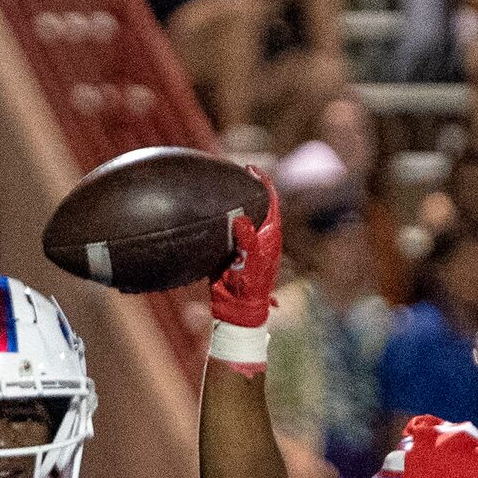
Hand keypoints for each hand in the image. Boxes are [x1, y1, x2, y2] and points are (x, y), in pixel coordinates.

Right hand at [211, 176, 282, 330]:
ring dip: (229, 204)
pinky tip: (207, 211)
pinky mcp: (230, 251)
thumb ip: (248, 239)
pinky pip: (224, 230)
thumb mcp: (252, 262)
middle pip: (254, 205)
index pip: (270, 201)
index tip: (251, 168)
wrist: (236, 309)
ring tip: (217, 187)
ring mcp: (244, 243)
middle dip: (244, 189)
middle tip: (231, 173)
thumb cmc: (250, 288)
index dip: (262, 182)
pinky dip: (218, 220)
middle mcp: (259, 235)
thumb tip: (242, 219)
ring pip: (238, 216)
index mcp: (270, 234)